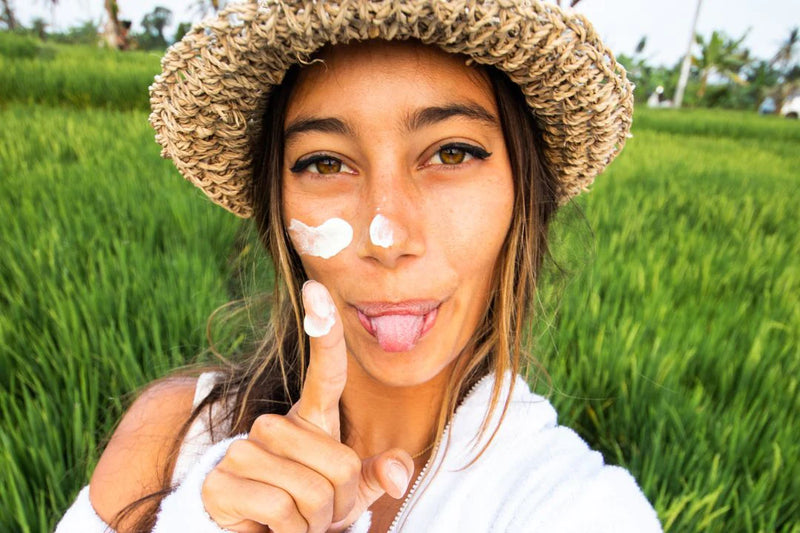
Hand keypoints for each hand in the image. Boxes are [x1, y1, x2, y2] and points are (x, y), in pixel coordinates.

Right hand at [201, 281, 413, 532]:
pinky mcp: (220, 481)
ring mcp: (243, 450)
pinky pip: (279, 509)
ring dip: (314, 522)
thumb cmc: (305, 511)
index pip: (325, 372)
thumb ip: (372, 477)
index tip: (317, 288)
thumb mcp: (346, 495)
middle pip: (339, 463)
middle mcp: (273, 425)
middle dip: (338, 502)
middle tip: (317, 514)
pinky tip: (273, 532)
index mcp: (309, 419)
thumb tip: (397, 473)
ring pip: (311, 490)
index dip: (323, 331)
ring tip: (296, 523)